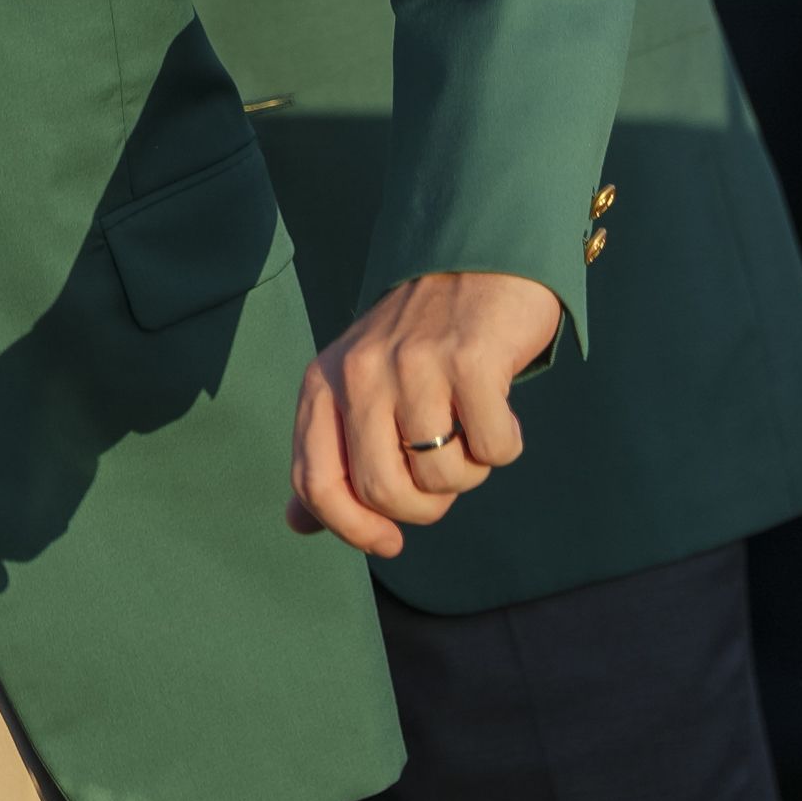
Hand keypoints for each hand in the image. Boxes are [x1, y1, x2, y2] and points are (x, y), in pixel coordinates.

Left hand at [286, 269, 565, 555]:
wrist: (479, 258)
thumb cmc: (421, 339)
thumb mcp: (357, 385)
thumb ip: (328, 452)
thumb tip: (297, 524)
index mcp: (324, 383)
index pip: (315, 483)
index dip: (352, 529)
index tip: (389, 542)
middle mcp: (360, 373)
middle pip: (382, 492)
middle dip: (423, 508)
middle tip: (442, 482)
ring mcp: (414, 365)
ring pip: (441, 477)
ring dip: (468, 474)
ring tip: (470, 434)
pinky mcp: (471, 361)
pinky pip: (493, 449)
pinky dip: (504, 445)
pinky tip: (498, 411)